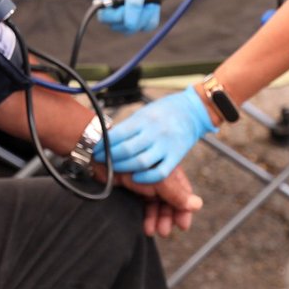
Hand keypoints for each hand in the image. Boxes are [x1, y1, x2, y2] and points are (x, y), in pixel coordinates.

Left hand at [94, 87, 214, 183]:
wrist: (194, 109)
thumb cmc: (166, 110)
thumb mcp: (146, 112)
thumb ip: (130, 126)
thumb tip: (108, 138)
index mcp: (144, 119)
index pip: (119, 134)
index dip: (104, 144)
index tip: (95, 149)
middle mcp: (154, 132)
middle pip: (127, 150)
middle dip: (110, 158)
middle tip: (100, 160)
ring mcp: (166, 145)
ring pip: (141, 162)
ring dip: (124, 168)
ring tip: (114, 168)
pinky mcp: (176, 156)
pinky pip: (159, 172)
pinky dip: (145, 178)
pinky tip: (136, 178)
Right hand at [99, 0, 190, 32]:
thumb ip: (133, 6)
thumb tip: (130, 25)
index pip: (104, 17)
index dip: (117, 18)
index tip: (131, 7)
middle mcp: (116, 2)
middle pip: (118, 26)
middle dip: (134, 19)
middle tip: (145, 5)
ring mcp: (129, 8)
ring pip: (132, 28)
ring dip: (145, 18)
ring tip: (152, 3)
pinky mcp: (142, 11)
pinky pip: (144, 25)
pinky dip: (152, 18)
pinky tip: (155, 5)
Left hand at [112, 167, 202, 236]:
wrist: (104, 159)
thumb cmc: (134, 165)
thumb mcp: (160, 180)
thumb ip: (178, 194)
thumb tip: (198, 205)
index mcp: (169, 171)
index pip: (182, 193)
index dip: (184, 209)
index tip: (182, 225)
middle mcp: (159, 177)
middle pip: (169, 201)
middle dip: (168, 217)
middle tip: (165, 231)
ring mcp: (145, 184)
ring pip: (156, 206)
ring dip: (157, 220)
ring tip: (153, 232)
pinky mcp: (132, 190)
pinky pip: (143, 206)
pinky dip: (146, 217)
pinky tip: (146, 227)